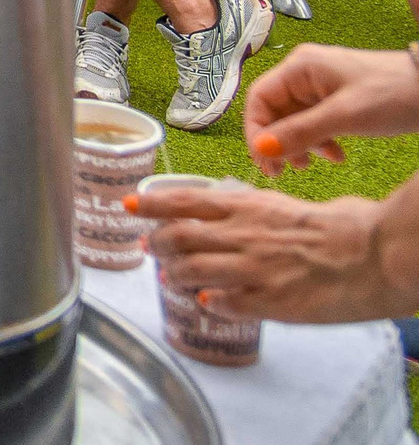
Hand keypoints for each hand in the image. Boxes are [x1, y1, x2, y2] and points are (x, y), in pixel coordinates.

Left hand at [141, 187, 398, 323]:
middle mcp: (241, 235)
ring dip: (175, 277)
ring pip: (192, 272)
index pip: (183, 201)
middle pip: (178, 239)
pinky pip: (226, 305)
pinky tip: (208, 304)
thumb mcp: (290, 205)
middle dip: (157, 245)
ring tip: (171, 280)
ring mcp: (253, 270)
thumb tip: (245, 209)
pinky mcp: (271, 303)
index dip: (151, 205)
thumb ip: (258, 210)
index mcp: (247, 206)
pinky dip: (210, 304)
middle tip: (150, 250)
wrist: (378, 255)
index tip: (128, 206)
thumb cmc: (345, 226)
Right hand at [244, 43, 418, 171]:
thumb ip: (300, 132)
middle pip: (274, 111)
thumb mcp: (344, 117)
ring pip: (294, 119)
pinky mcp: (338, 100)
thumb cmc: (392, 95)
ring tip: (310, 166)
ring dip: (299, 144)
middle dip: (277, 142)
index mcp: (299, 67)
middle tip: (281, 172)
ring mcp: (321, 86)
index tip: (264, 161)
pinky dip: (320, 141)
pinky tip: (337, 156)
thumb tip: (260, 149)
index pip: (259, 98)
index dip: (256, 131)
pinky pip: (316, 122)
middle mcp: (305, 74)